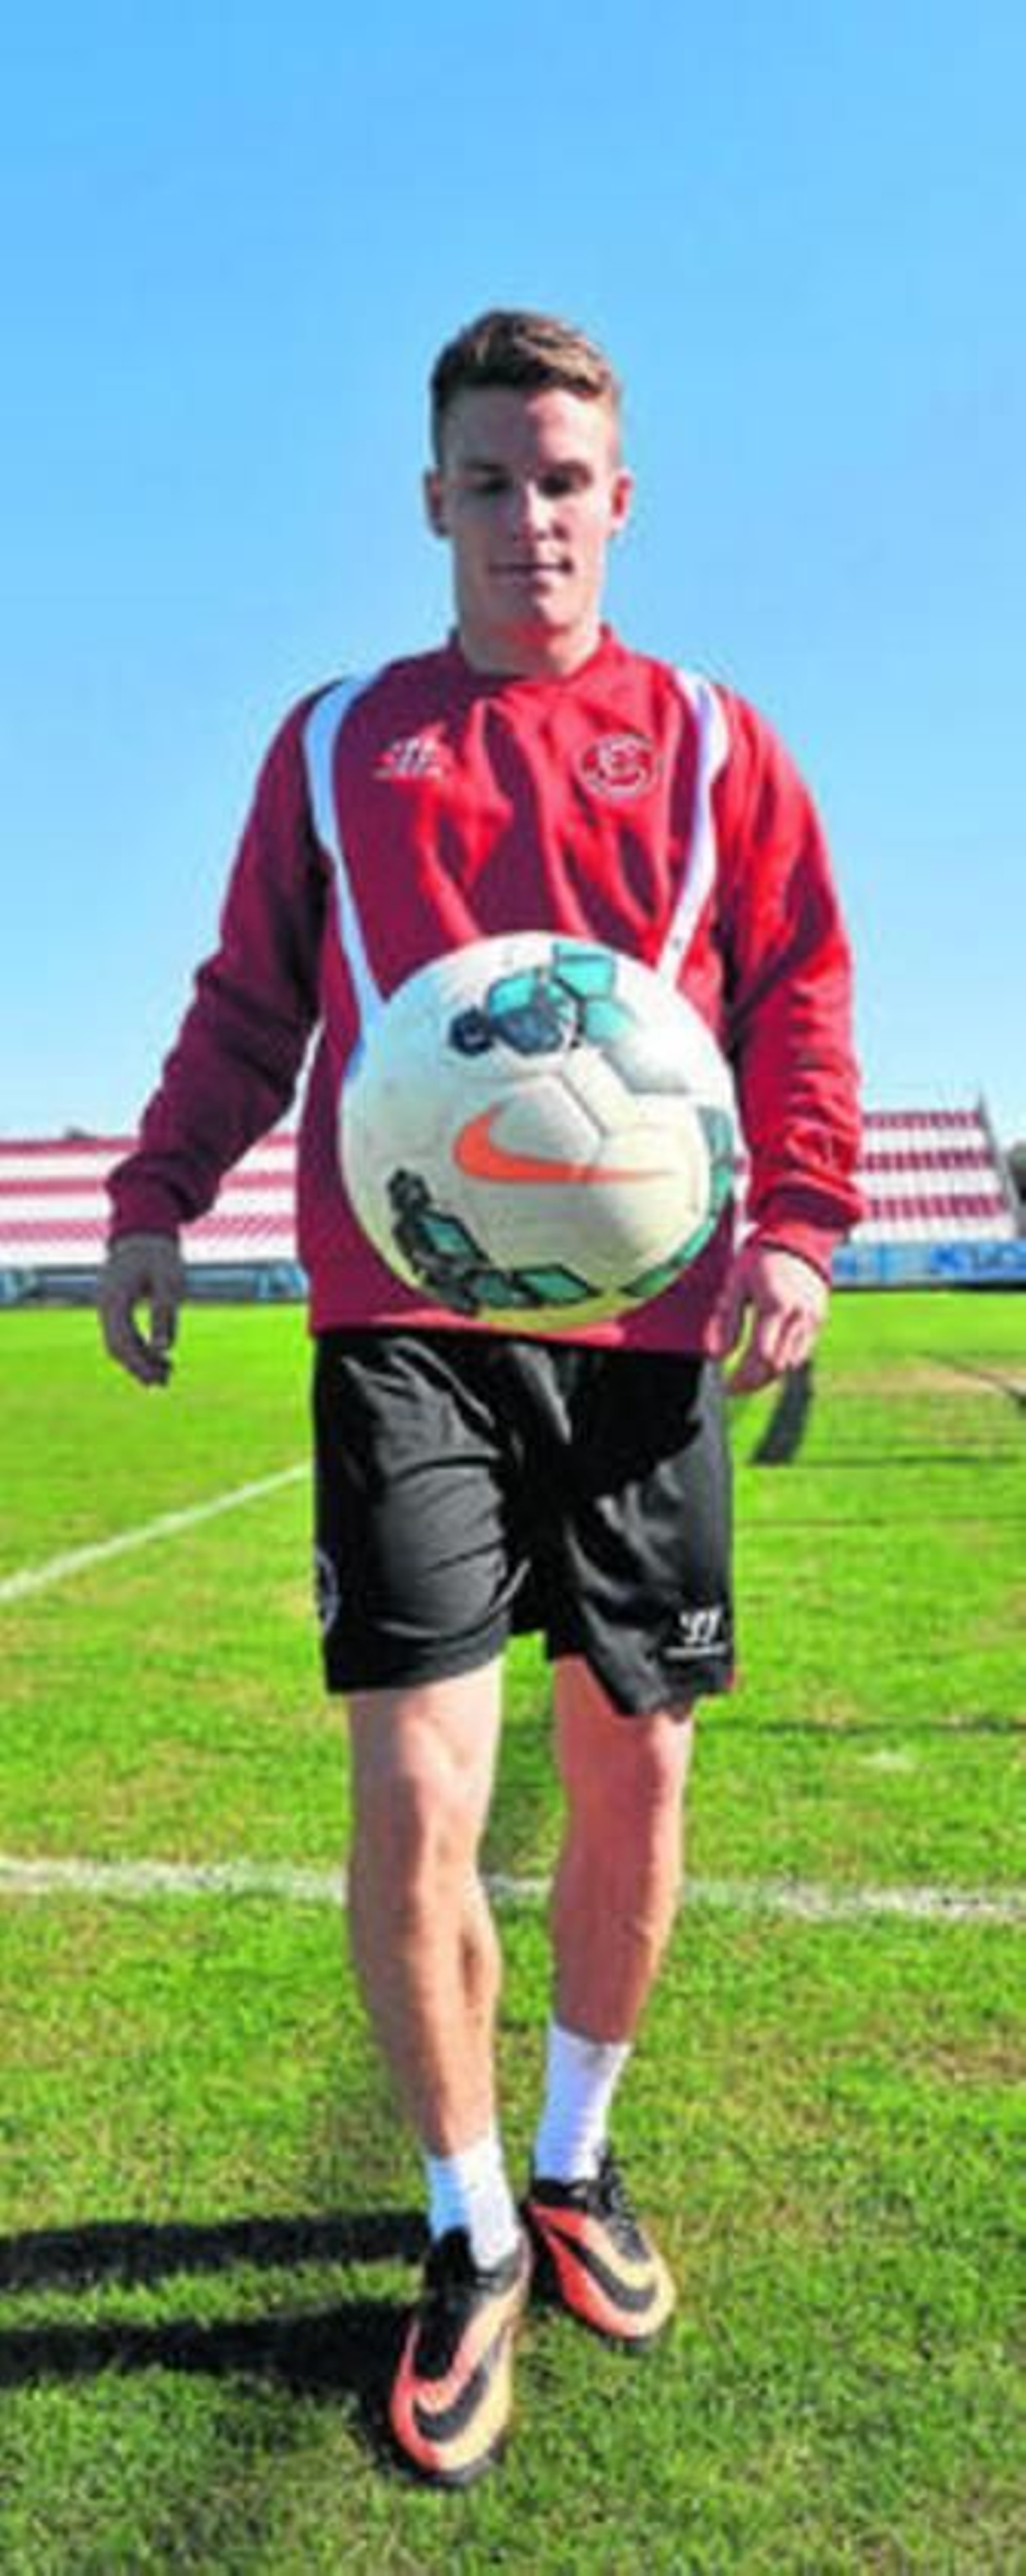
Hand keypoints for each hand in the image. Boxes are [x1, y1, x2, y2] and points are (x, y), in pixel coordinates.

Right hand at [98, 1232, 185, 1386]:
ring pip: (118, 1342)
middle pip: (116, 1346)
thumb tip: (164, 1349)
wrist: (144, 1229)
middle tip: (163, 1383)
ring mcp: (108, 1305)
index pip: (119, 1341)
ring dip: (139, 1360)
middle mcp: (105, 1304)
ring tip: (166, 1375)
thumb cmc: (159, 1253)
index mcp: (114, 1298)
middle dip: (138, 1367)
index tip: (156, 1378)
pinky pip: (123, 1333)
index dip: (136, 1363)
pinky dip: (139, 1347)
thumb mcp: (169, 1281)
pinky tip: (160, 1357)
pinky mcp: (116, 1305)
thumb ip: (165, 1313)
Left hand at [707, 1242, 828, 1393]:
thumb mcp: (736, 1284)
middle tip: (735, 1388)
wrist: (798, 1237)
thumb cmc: (760, 1259)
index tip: (727, 1386)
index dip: (743, 1377)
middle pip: (777, 1365)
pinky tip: (767, 1360)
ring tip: (749, 1377)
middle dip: (755, 1382)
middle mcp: (799, 1315)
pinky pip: (802, 1352)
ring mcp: (812, 1319)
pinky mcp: (819, 1320)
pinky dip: (784, 1361)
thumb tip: (717, 1356)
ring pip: (791, 1363)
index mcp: (776, 1305)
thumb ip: (728, 1321)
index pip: (760, 1356)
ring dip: (769, 1375)